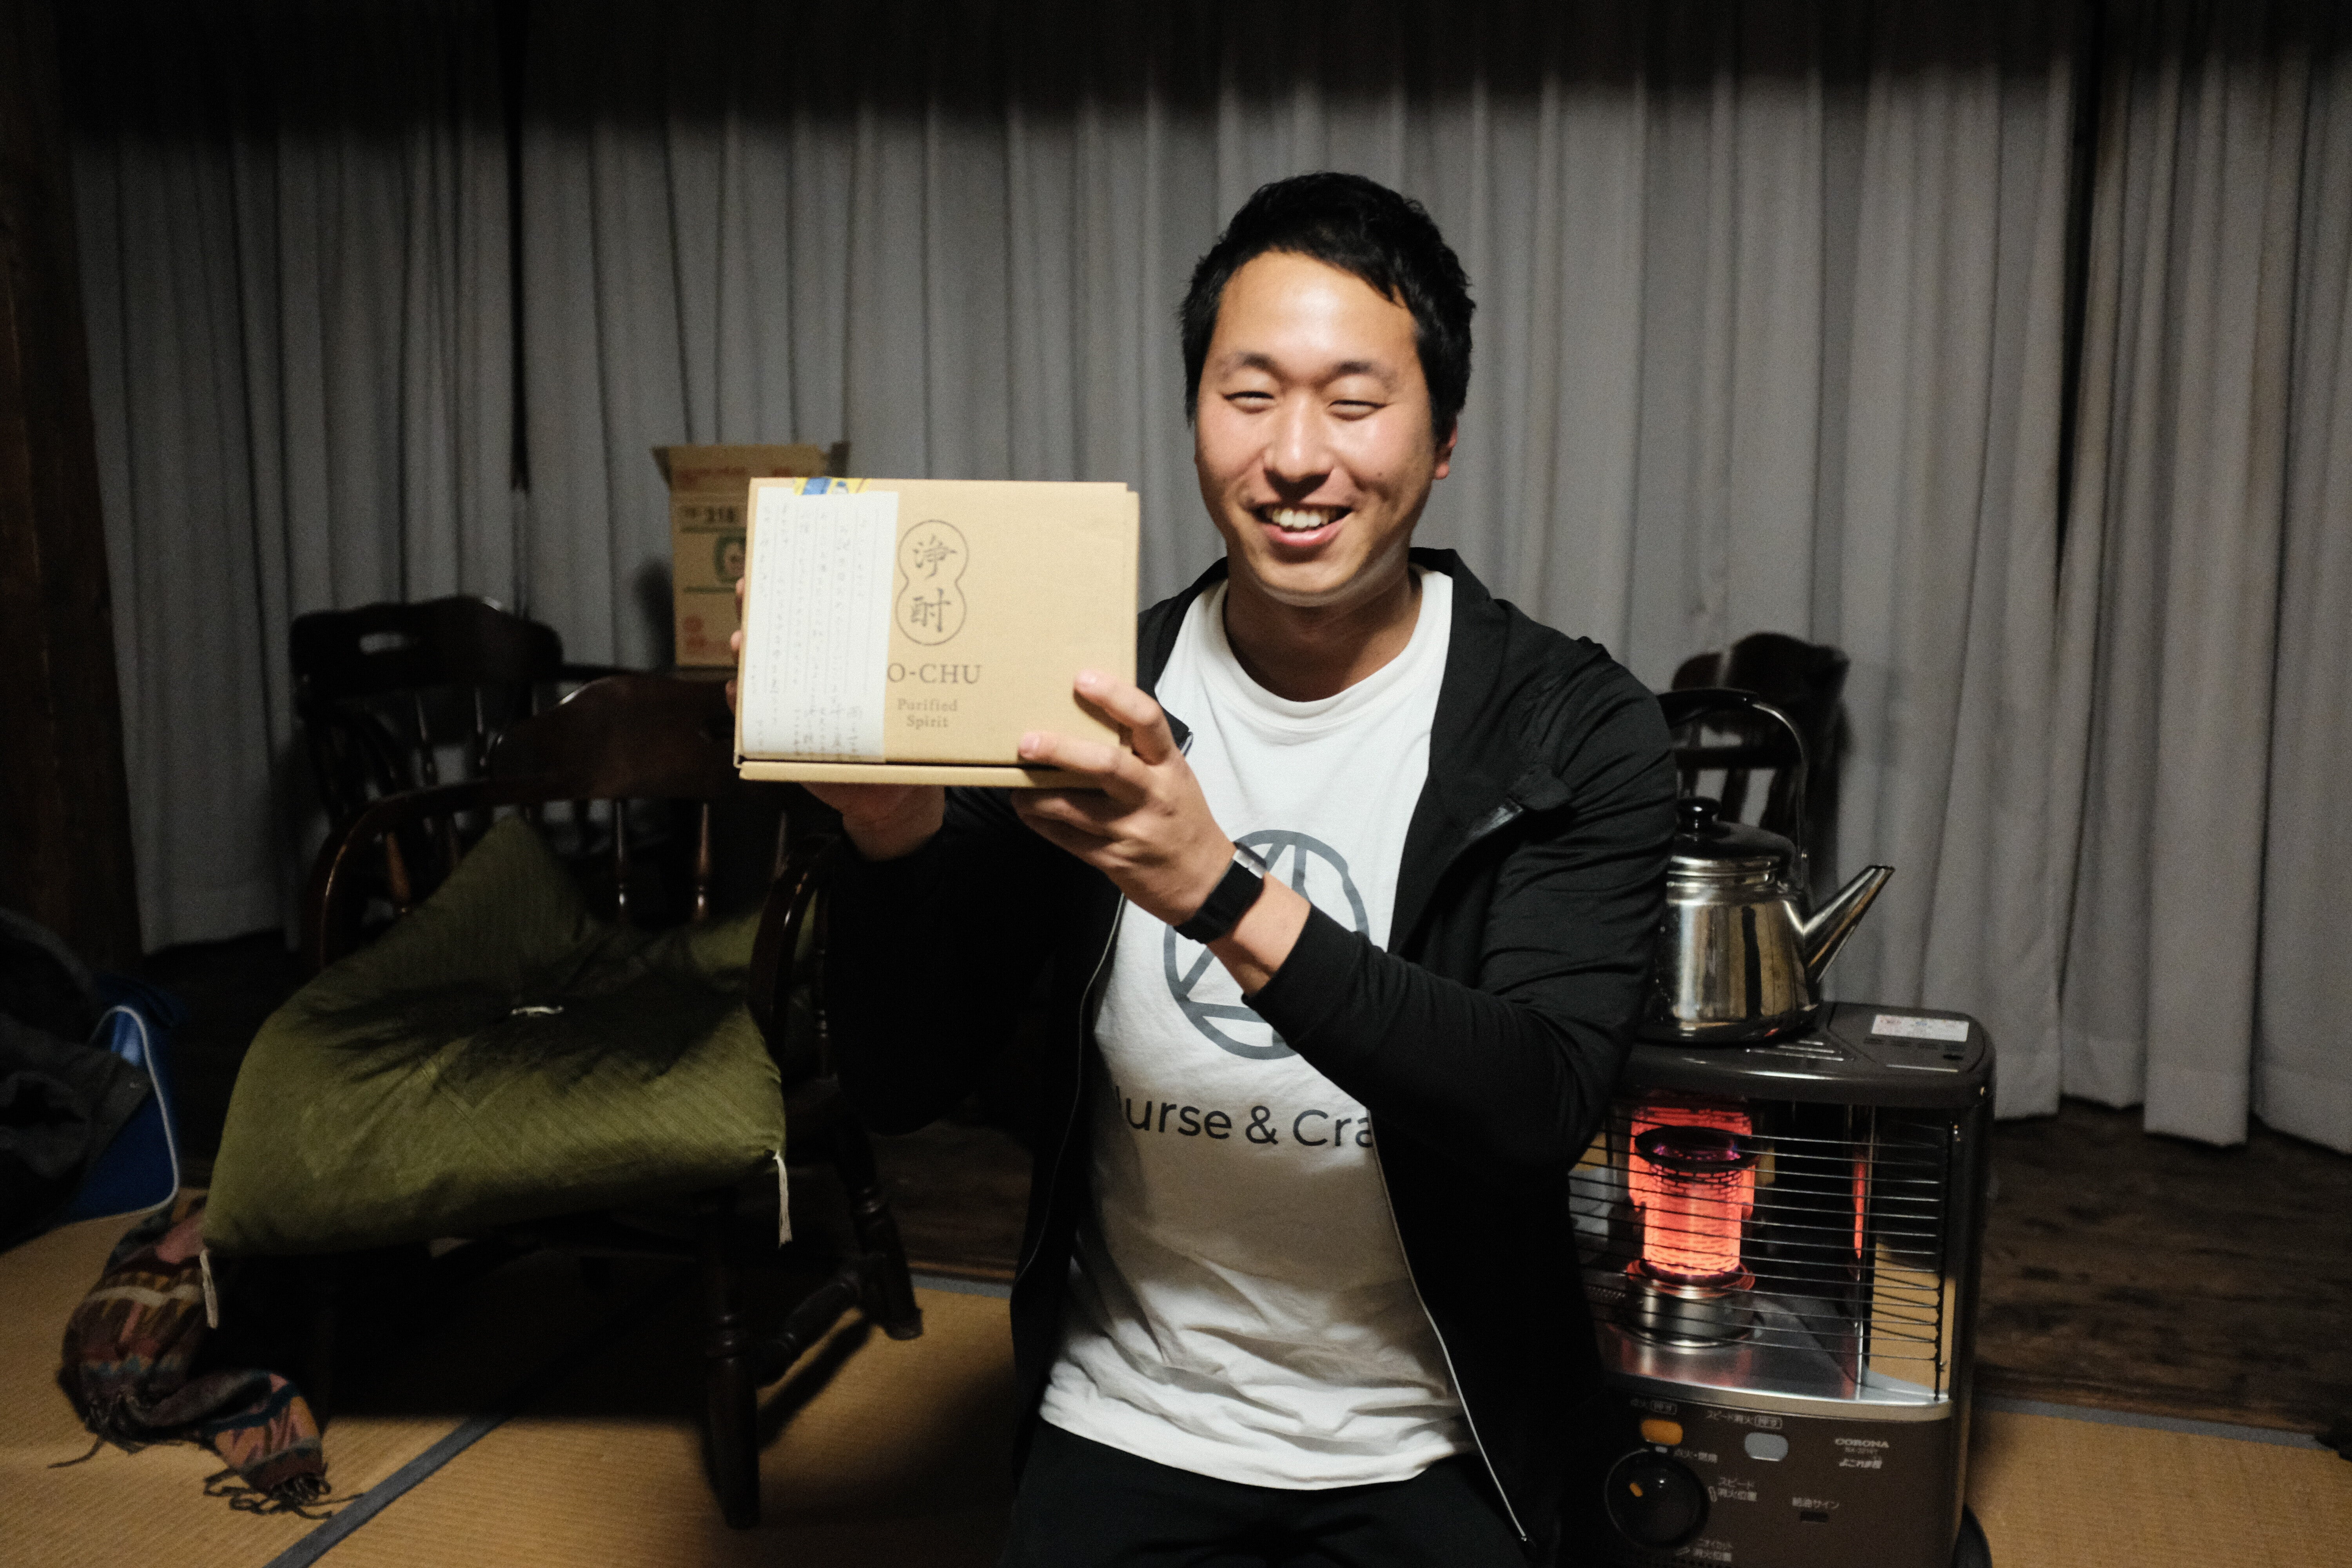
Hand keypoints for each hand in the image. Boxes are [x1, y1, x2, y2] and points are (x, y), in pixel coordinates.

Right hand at [728, 563, 942, 859]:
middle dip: (758, 608)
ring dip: (747, 654)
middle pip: (780, 634)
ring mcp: (793, 705)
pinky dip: (743, 707)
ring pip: (761, 671)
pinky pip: (754, 721)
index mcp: (840, 656)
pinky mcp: (783, 742)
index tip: (784, 559)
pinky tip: (739, 693)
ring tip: (742, 641)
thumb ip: (908, 666)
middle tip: (747, 589)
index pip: (816, 613)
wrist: (895, 796)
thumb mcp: (908, 698)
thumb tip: (927, 610)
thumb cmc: (904, 739)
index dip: (798, 585)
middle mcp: (811, 674)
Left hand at [1014, 671, 1306, 989]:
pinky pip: (1067, 838)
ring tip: (1013, 782)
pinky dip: (1040, 821)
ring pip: (1074, 808)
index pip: (1147, 722)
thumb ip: (1140, 751)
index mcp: (1169, 766)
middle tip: (1026, 742)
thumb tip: (1089, 714)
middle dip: (1061, 750)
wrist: (1202, 881)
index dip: (1115, 696)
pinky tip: (1027, 809)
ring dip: (1036, 794)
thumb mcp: (1173, 776)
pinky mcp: (1113, 859)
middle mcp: (1152, 795)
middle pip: (1106, 765)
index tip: (1082, 678)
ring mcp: (1131, 830)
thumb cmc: (1180, 817)